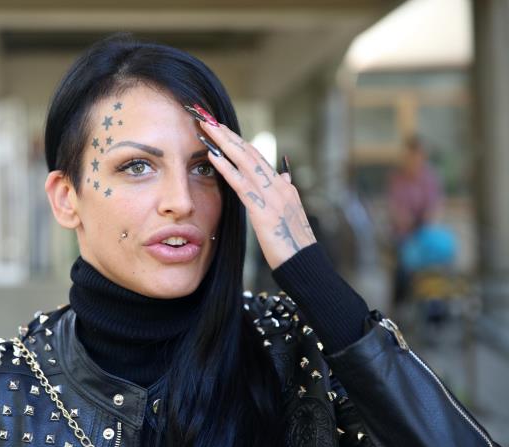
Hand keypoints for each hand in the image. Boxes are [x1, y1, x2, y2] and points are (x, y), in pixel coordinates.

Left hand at [199, 120, 316, 269]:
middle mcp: (278, 185)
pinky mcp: (263, 210)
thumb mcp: (291, 212)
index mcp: (283, 186)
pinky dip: (226, 167)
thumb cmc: (293, 243)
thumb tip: (284, 176)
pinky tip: (213, 155)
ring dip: (224, 142)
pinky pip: (241, 184)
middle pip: (249, 152)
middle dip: (228, 134)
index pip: (257, 156)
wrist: (304, 262)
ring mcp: (272, 196)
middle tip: (209, 118)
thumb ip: (286, 191)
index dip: (238, 141)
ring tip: (207, 128)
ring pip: (244, 161)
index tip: (222, 128)